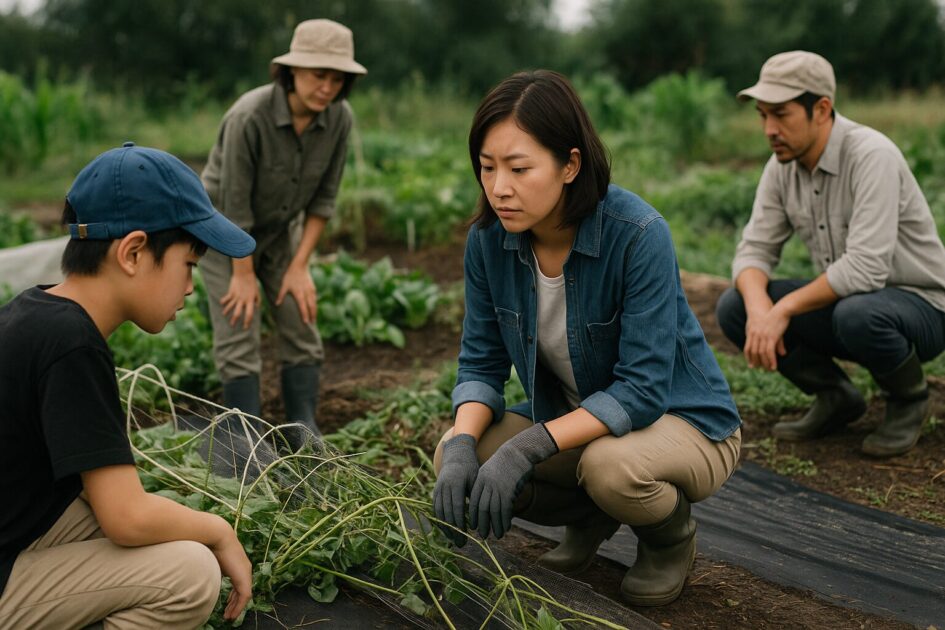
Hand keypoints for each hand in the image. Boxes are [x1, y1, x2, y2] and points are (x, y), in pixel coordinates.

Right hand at [210, 520, 252, 620]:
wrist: (217, 535)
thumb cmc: (210, 544)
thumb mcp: (211, 561)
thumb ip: (212, 571)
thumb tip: (203, 577)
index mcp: (237, 564)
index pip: (238, 583)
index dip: (233, 595)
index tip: (227, 603)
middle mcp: (245, 568)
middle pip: (242, 590)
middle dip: (234, 603)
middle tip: (228, 613)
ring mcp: (246, 573)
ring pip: (244, 595)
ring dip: (237, 607)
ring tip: (229, 617)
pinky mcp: (244, 577)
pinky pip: (245, 596)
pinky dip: (238, 606)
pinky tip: (232, 614)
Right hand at [220, 272, 259, 328]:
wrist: (244, 274)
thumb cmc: (252, 283)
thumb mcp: (257, 292)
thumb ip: (258, 301)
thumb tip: (257, 308)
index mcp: (250, 301)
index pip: (249, 314)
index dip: (247, 322)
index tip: (245, 327)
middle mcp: (242, 300)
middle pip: (237, 313)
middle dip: (234, 320)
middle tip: (232, 326)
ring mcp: (236, 296)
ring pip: (229, 307)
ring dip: (226, 312)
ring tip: (224, 315)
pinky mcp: (231, 292)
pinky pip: (226, 299)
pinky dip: (223, 302)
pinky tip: (221, 304)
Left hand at [277, 263, 316, 323]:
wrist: (300, 266)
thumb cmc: (290, 275)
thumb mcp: (284, 285)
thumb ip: (281, 295)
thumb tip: (276, 304)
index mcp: (299, 294)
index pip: (303, 307)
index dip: (305, 315)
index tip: (306, 322)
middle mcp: (306, 293)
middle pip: (311, 307)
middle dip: (312, 315)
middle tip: (312, 323)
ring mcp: (311, 291)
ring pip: (314, 303)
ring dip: (315, 311)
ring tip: (314, 318)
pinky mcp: (313, 288)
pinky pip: (315, 299)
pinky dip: (315, 305)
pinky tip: (314, 308)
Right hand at [433, 433, 478, 545]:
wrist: (456, 455)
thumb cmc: (470, 468)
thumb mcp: (475, 479)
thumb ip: (476, 496)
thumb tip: (483, 516)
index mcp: (456, 482)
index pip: (457, 506)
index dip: (460, 522)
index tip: (465, 534)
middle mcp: (444, 486)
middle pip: (447, 512)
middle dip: (453, 530)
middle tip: (461, 544)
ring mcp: (437, 489)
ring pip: (439, 512)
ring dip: (445, 528)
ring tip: (454, 540)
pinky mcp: (434, 492)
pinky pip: (435, 509)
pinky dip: (440, 521)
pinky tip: (447, 531)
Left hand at [469, 424, 557, 539]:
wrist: (519, 451)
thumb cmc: (506, 463)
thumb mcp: (492, 472)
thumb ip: (488, 488)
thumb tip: (488, 505)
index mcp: (480, 479)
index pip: (474, 502)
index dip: (474, 516)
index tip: (474, 526)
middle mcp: (487, 484)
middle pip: (482, 509)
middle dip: (482, 524)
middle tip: (483, 535)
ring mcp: (498, 487)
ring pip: (493, 511)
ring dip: (495, 526)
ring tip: (497, 536)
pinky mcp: (509, 490)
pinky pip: (505, 509)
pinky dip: (505, 521)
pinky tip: (506, 528)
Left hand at [744, 304, 789, 370]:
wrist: (781, 309)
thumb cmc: (777, 318)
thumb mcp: (772, 330)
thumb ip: (776, 343)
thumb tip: (782, 354)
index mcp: (752, 332)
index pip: (748, 348)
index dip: (749, 357)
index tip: (752, 365)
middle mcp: (756, 335)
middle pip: (753, 353)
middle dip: (757, 362)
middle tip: (762, 369)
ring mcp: (762, 336)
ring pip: (761, 354)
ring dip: (765, 363)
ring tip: (770, 370)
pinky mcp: (771, 337)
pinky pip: (769, 352)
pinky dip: (771, 360)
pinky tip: (774, 366)